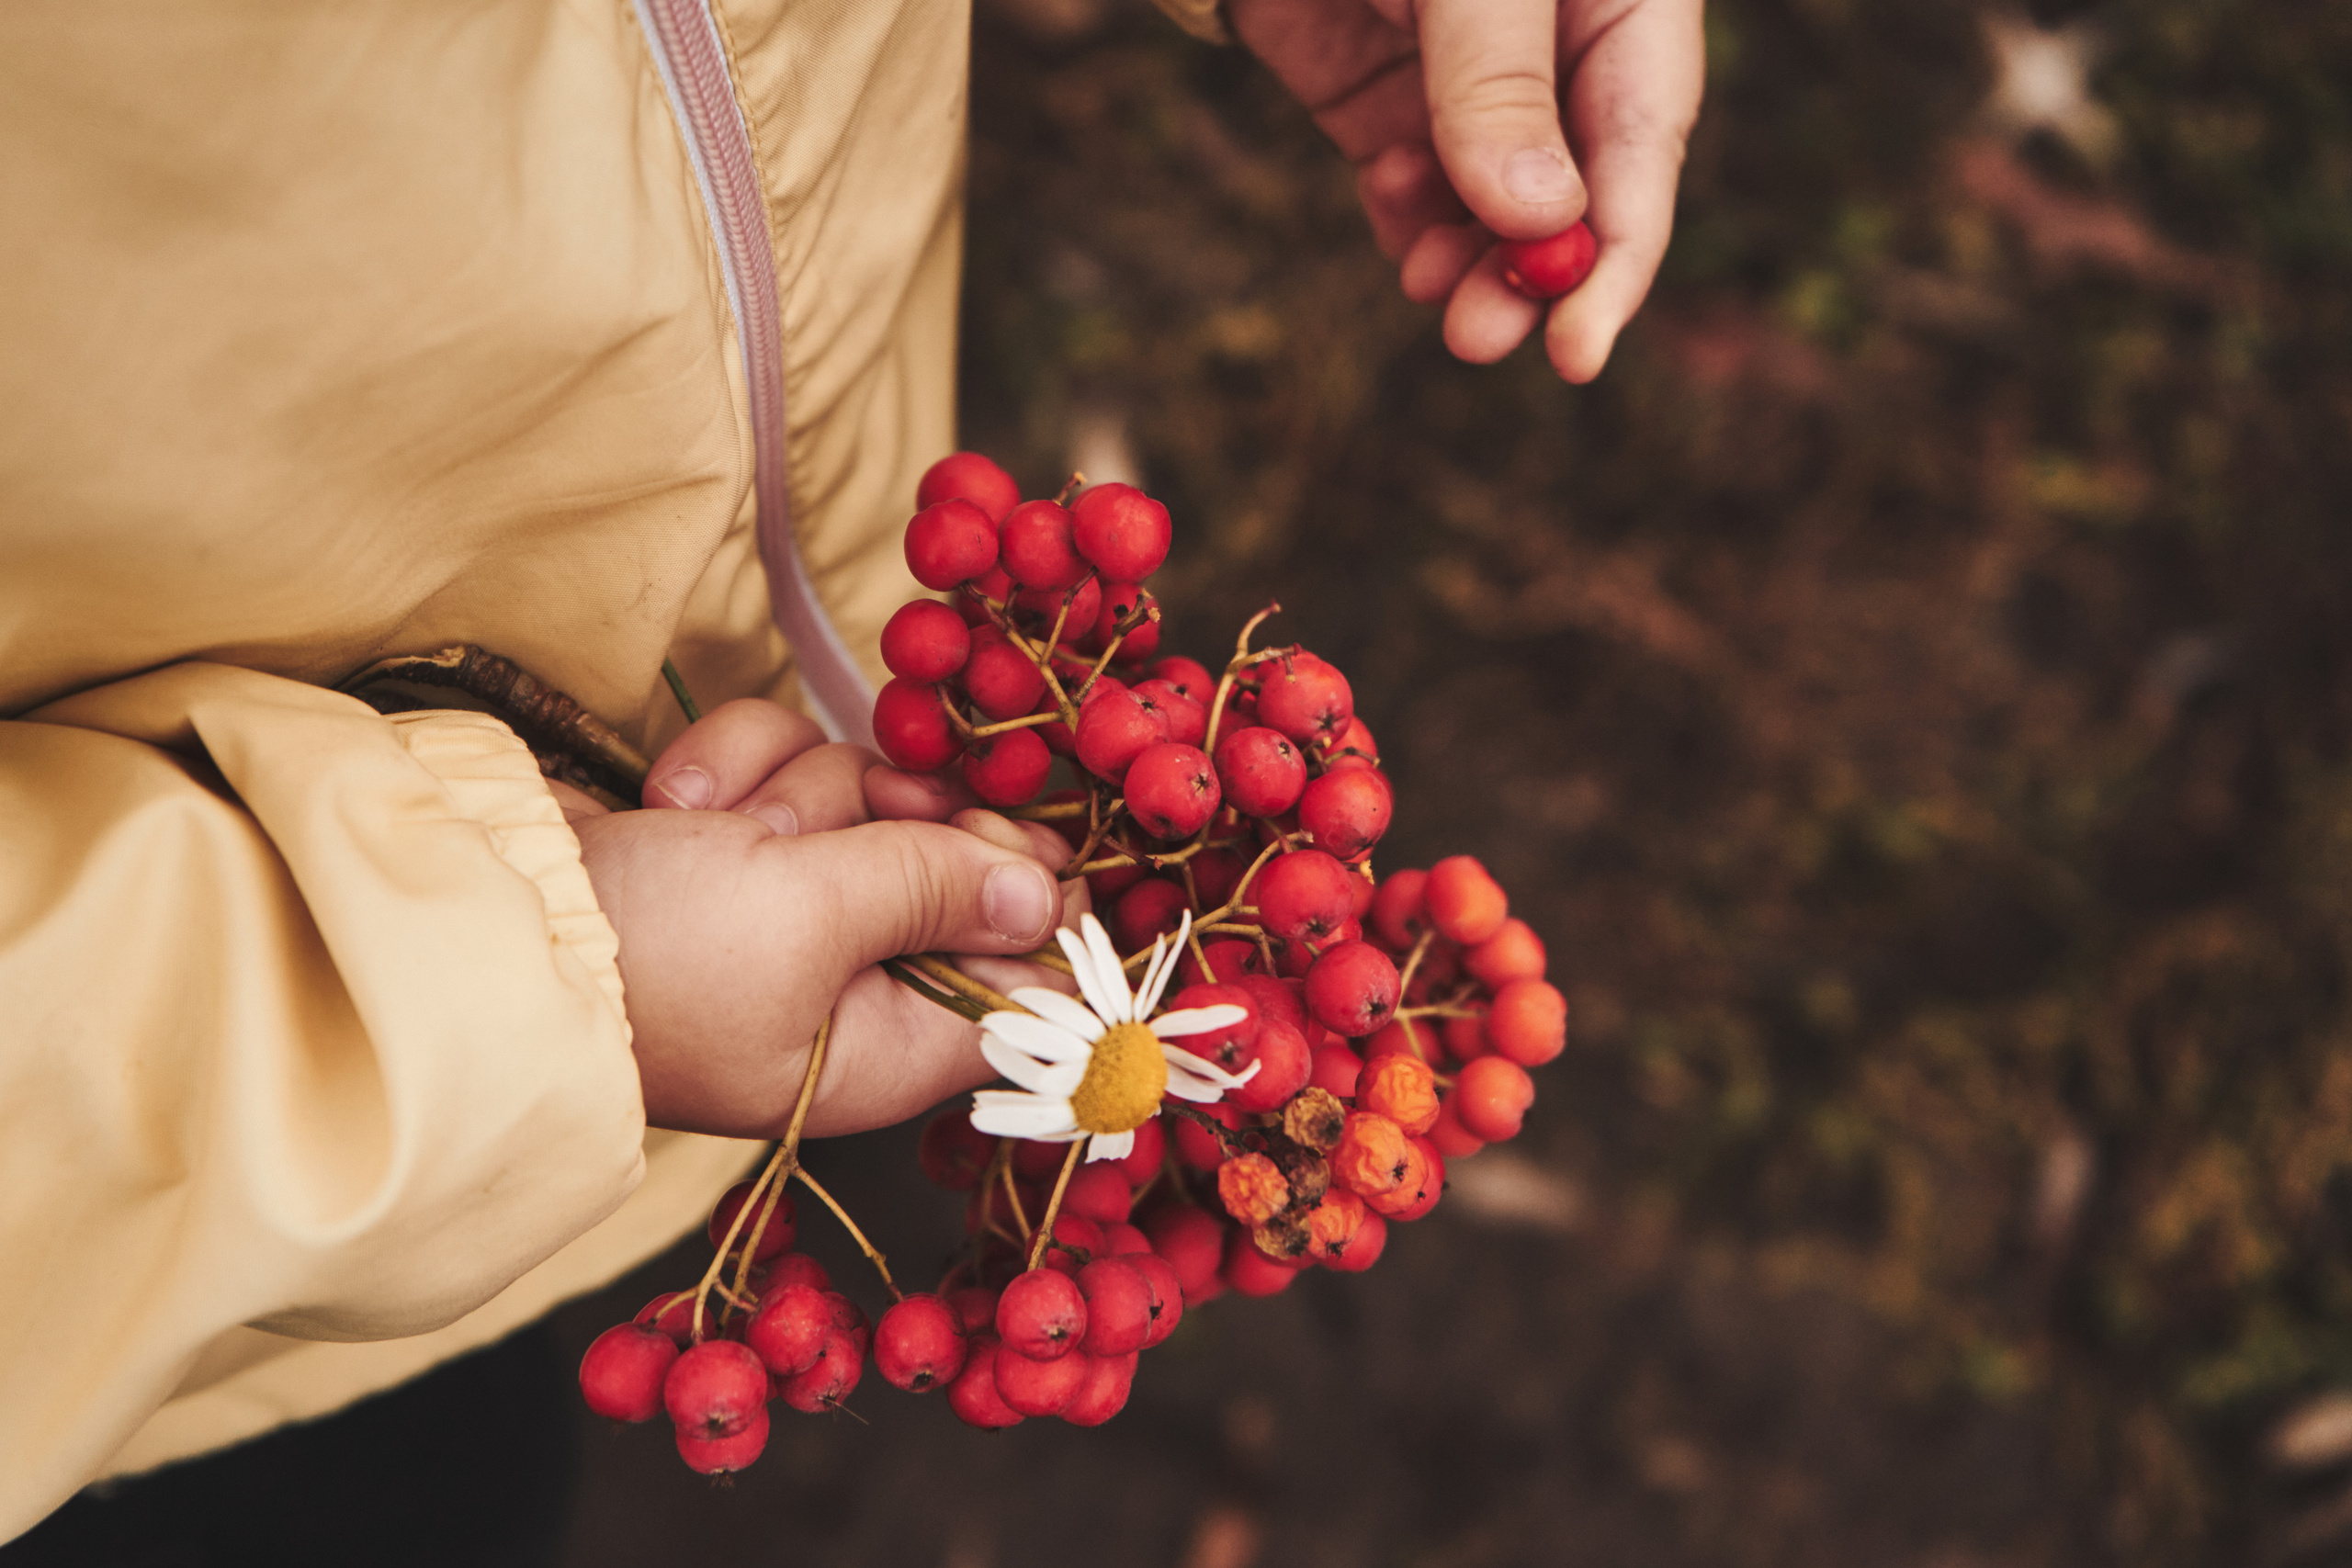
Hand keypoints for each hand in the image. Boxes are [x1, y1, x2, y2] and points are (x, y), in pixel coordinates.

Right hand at [553, 700, 1085, 1139]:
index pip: (1026, 983)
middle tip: (849, 826)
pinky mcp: (729, 840)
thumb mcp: (813, 917)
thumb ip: (937, 888)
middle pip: (956, 864)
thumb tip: (1045, 898)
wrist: (478, 913)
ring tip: (720, 832)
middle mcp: (851, 982)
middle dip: (897, 821)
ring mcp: (787, 908)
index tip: (1014, 841)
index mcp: (889, 1043)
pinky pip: (785, 767)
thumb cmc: (650, 953)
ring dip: (796, 793)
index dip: (1035, 901)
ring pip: (865, 794)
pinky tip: (675, 805)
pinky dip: (732, 770)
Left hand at [1227, 0, 1703, 381]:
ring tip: (1430, 285)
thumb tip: (1536, 219)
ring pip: (1488, 208)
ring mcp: (1468, 82)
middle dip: (1529, 274)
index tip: (1577, 351)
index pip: (1641, 150)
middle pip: (1569, 197)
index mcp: (1621, 1)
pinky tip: (1393, 210)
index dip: (1617, 259)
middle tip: (1481, 334)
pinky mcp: (1385, 97)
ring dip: (1466, 260)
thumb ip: (1496, 76)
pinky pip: (1414, 189)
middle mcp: (1556, 52)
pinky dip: (1407, 220)